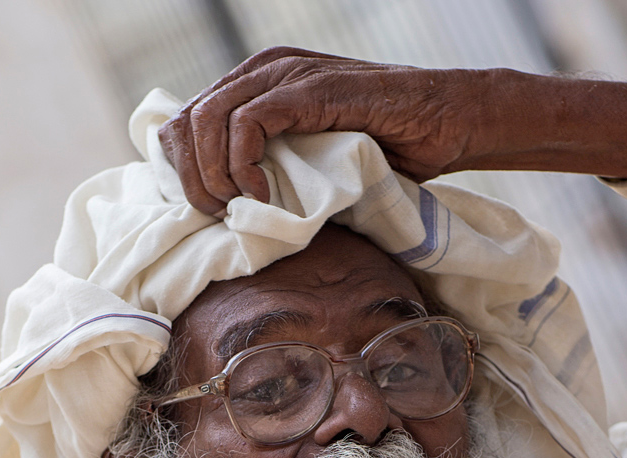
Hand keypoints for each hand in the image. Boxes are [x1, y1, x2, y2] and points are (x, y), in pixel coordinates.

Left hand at [159, 46, 484, 214]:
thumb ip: (270, 168)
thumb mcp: (310, 163)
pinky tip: (262, 193)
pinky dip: (244, 164)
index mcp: (255, 86)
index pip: (184, 122)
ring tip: (241, 208)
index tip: (210, 212)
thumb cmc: (385, 150)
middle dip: (192, 180)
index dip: (183, 172)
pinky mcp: (310, 89)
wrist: (443, 124)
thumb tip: (227, 211)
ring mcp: (285, 75)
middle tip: (220, 217)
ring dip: (215, 175)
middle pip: (186, 122)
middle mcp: (262, 71)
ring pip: (209, 119)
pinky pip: (249, 122)